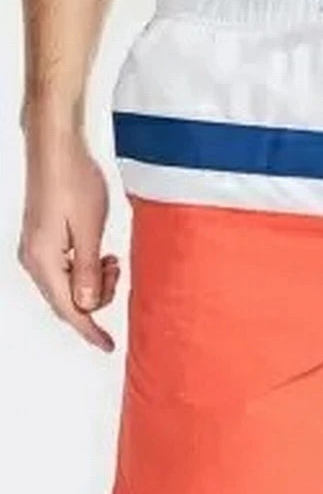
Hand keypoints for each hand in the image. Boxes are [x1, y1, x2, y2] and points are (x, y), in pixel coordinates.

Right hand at [18, 118, 119, 351]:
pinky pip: (65, 269)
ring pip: (68, 285)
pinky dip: (85, 268)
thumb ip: (88, 271)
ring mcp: (36, 249)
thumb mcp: (89, 229)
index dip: (90, 330)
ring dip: (93, 281)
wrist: (56, 148)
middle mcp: (34, 259)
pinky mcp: (43, 239)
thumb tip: (89, 305)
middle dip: (96, 298)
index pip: (69, 309)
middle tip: (117, 272)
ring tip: (110, 259)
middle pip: (67, 301)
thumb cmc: (73, 180)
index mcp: (43, 261)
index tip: (108, 344)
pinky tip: (100, 254)